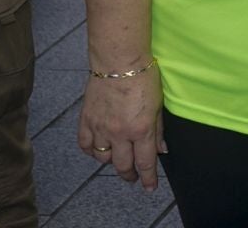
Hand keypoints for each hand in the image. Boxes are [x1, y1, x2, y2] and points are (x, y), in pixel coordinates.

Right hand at [78, 72, 165, 189]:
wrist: (119, 61)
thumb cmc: (144, 78)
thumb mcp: (159, 105)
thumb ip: (158, 130)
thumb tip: (161, 150)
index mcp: (141, 129)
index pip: (145, 162)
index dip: (148, 178)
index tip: (149, 187)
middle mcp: (120, 132)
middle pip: (122, 166)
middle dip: (130, 175)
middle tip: (134, 178)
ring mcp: (101, 127)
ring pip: (103, 158)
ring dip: (112, 162)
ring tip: (119, 159)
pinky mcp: (86, 120)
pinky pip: (86, 145)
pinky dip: (92, 151)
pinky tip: (99, 149)